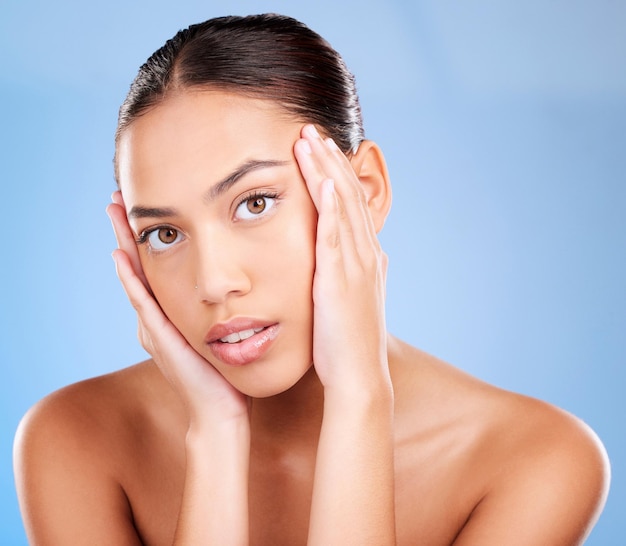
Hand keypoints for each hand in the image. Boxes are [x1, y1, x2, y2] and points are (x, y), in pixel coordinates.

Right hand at [106, 192, 248, 427]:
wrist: (221, 411)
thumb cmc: (227, 373)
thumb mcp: (224, 332)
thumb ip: (222, 309)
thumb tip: (242, 285)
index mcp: (171, 313)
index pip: (156, 267)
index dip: (148, 236)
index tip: (144, 204)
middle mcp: (156, 317)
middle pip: (137, 265)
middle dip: (127, 230)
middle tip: (117, 195)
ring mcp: (154, 328)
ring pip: (134, 277)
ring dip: (123, 243)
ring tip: (113, 211)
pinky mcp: (161, 338)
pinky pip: (142, 303)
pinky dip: (130, 280)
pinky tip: (121, 256)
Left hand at [293, 125, 390, 399]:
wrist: (357, 376)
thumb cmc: (346, 343)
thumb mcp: (352, 301)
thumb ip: (353, 275)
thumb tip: (361, 258)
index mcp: (365, 259)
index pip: (348, 205)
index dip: (335, 174)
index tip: (318, 149)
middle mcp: (365, 255)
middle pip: (346, 196)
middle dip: (329, 160)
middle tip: (311, 129)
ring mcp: (355, 266)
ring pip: (340, 208)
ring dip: (326, 172)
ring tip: (310, 140)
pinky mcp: (340, 281)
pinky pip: (336, 239)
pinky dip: (331, 209)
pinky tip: (322, 183)